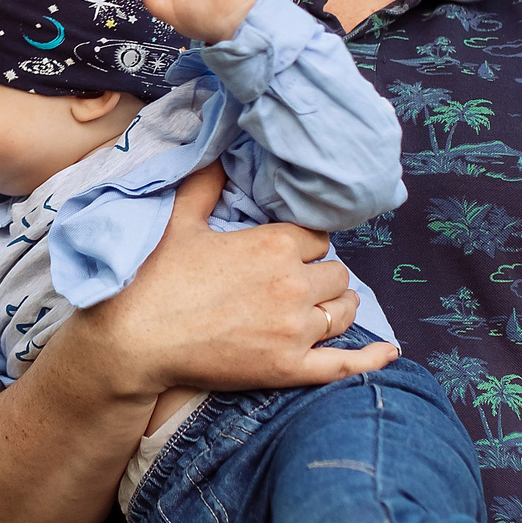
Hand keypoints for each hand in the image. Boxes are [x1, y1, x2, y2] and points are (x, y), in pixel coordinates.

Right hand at [84, 168, 398, 398]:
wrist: (133, 342)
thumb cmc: (152, 280)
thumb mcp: (179, 223)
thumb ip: (205, 186)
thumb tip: (218, 154)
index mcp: (272, 244)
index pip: (318, 238)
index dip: (303, 245)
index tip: (285, 253)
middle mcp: (293, 284)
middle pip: (336, 273)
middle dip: (319, 275)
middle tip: (293, 283)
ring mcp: (295, 329)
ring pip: (344, 310)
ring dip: (334, 306)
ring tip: (317, 307)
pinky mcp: (289, 368)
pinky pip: (344, 365)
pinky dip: (370, 359)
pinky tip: (388, 354)